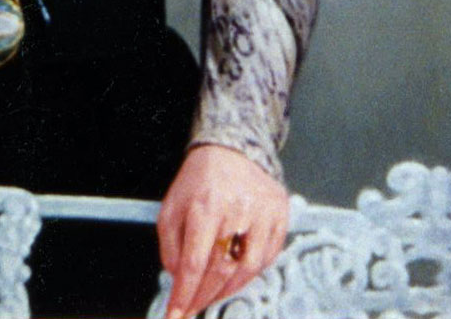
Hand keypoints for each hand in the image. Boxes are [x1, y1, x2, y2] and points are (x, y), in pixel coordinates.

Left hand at [156, 143, 288, 318]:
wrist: (233, 149)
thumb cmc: (199, 180)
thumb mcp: (172, 205)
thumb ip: (170, 244)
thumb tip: (176, 278)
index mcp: (205, 204)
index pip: (194, 262)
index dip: (184, 294)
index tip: (174, 315)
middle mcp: (237, 209)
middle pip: (220, 270)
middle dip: (203, 298)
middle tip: (191, 309)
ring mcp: (262, 214)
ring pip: (247, 270)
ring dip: (226, 292)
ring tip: (210, 297)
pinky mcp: (280, 216)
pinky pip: (267, 258)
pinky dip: (249, 275)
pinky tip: (234, 277)